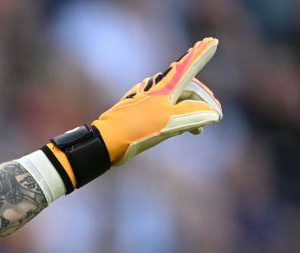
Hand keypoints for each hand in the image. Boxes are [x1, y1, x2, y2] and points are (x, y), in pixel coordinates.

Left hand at [93, 37, 222, 165]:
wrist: (107, 140)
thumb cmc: (137, 128)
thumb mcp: (169, 121)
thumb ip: (193, 114)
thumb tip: (213, 114)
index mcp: (165, 88)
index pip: (188, 67)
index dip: (201, 55)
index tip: (212, 41)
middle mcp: (157, 90)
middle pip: (186, 88)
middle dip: (203, 100)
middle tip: (216, 114)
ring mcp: (147, 100)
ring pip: (176, 101)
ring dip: (191, 112)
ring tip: (198, 130)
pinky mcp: (140, 112)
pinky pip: (165, 110)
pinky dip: (177, 117)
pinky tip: (178, 129)